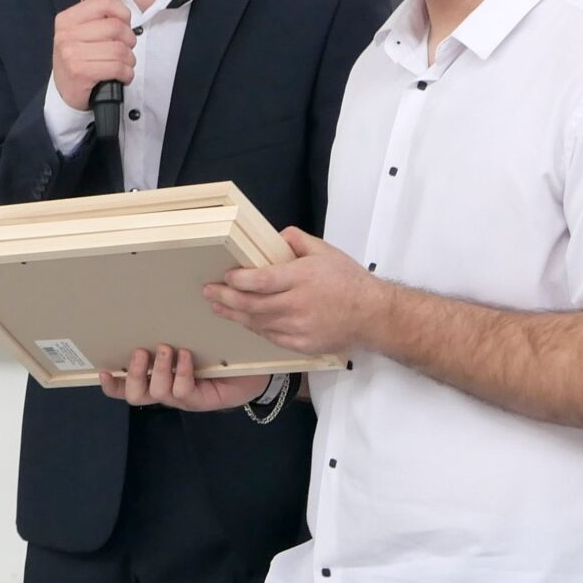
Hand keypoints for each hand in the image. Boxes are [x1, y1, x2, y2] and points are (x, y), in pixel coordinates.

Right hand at [52, 0, 136, 111]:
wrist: (65, 93)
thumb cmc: (77, 60)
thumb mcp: (79, 34)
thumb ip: (97, 19)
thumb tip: (122, 9)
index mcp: (66, 20)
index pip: (103, 3)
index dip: (122, 12)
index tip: (125, 23)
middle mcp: (66, 35)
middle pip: (115, 27)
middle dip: (129, 40)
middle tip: (125, 49)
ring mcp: (71, 54)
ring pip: (119, 49)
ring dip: (129, 59)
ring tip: (123, 64)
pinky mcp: (80, 73)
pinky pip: (117, 67)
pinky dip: (126, 73)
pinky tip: (121, 76)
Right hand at [99, 345, 277, 411]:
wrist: (255, 370)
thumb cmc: (219, 354)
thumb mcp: (191, 342)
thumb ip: (172, 334)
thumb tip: (154, 306)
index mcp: (159, 379)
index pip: (127, 388)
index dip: (113, 384)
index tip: (104, 370)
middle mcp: (167, 391)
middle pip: (135, 396)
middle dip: (135, 373)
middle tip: (142, 351)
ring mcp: (184, 398)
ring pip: (157, 393)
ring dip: (159, 368)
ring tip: (168, 348)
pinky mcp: (201, 401)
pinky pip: (182, 391)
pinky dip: (181, 372)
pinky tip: (187, 356)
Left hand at [206, 227, 386, 354]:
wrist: (374, 315)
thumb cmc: (349, 281)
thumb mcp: (325, 251)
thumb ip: (296, 241)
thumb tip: (272, 238)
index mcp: (302, 278)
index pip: (261, 280)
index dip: (238, 280)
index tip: (225, 275)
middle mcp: (297, 305)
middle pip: (251, 304)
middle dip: (225, 297)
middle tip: (209, 291)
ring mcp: (298, 328)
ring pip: (256, 322)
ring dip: (233, 314)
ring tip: (217, 306)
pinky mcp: (300, 344)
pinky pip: (269, 336)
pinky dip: (253, 327)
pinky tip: (242, 320)